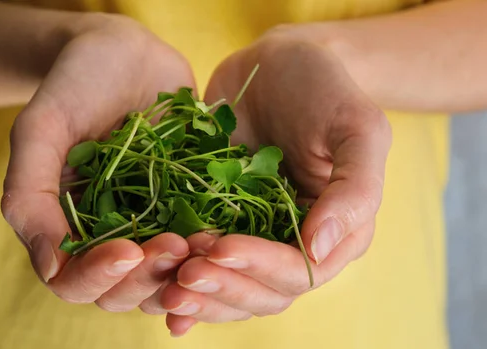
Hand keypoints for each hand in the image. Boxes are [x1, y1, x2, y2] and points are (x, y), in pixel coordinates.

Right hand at [1, 14, 194, 310]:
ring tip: (205, 240)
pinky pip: (202, 243)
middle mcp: (107, 235)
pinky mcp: (188, 207)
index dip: (99, 276)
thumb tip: (50, 268)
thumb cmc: (75, 84)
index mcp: (65, 227)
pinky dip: (214, 248)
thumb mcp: (41, 130)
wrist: (124, 51)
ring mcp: (151, 223)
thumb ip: (29, 194)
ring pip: (167, 276)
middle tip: (176, 244)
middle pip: (125, 290)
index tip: (127, 250)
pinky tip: (226, 232)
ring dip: (186, 270)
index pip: (75, 281)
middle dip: (149, 275)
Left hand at [159, 27, 391, 334]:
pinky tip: (157, 292)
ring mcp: (254, 236)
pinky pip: (202, 263)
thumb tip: (318, 250)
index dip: (260, 267)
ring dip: (199, 294)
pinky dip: (181, 282)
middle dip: (223, 286)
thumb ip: (355, 190)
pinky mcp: (219, 222)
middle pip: (261, 292)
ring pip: (229, 288)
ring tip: (165, 283)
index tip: (221, 246)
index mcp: (336, 232)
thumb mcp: (357, 129)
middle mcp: (294, 243)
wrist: (277, 64)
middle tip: (184, 272)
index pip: (298, 271)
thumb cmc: (324, 90)